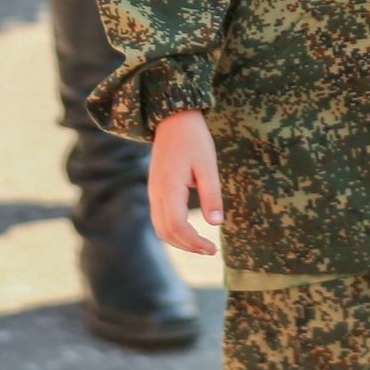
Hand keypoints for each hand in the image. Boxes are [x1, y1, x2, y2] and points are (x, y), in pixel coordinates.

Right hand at [148, 109, 222, 255]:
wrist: (173, 119)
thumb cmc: (193, 139)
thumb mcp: (208, 165)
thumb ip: (211, 194)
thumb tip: (216, 223)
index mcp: (168, 188)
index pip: (177, 226)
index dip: (194, 243)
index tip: (212, 248)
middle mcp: (156, 194)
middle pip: (166, 232)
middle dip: (188, 246)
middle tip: (210, 250)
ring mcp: (153, 192)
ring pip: (160, 228)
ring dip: (179, 241)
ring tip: (201, 244)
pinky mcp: (155, 190)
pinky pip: (159, 219)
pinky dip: (173, 231)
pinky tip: (190, 231)